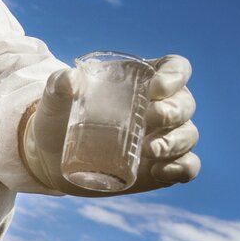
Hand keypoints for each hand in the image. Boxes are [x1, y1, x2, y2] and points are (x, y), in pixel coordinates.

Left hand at [19, 54, 200, 194]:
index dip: (175, 75)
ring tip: (149, 150)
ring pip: (188, 135)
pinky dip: (182, 169)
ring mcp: (163, 138)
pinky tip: (161, 172)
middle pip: (185, 103)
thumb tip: (71, 79)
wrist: (50, 159)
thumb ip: (58, 86)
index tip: (155, 88)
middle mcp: (160, 107)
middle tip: (149, 119)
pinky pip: (187, 167)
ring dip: (176, 141)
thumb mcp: (53, 101)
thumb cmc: (56, 120)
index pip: (175, 68)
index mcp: (142, 81)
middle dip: (174, 111)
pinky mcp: (161, 167)